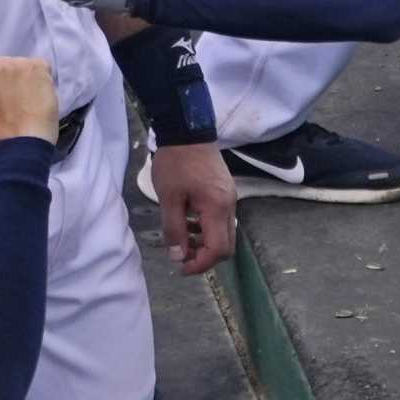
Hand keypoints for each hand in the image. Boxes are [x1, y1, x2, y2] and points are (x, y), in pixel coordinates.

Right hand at [0, 57, 59, 143]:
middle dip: (9, 79)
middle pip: (1, 66)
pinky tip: (40, 97)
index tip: (1, 97)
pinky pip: (40, 68)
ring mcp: (11, 63)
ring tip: (29, 101)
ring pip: (21, 66)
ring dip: (26, 79)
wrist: (20, 142)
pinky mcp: (34, 65)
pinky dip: (43, 80)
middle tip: (17, 100)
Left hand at [150, 143, 236, 275]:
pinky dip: (206, 229)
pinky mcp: (225, 192)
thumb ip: (174, 230)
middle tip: (181, 256)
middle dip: (204, 257)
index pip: (218, 250)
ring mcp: (230, 198)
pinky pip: (221, 220)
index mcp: (217, 208)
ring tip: (181, 240)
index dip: (200, 265)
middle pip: (226, 246)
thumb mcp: (169, 198)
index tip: (181, 268)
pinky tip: (188, 222)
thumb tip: (178, 257)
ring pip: (224, 234)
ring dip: (204, 243)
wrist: (188, 131)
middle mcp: (229, 206)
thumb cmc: (176, 163)